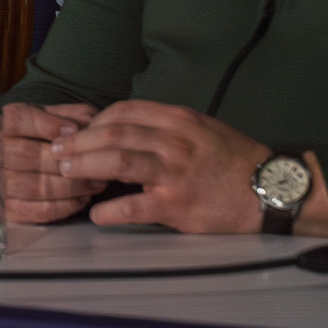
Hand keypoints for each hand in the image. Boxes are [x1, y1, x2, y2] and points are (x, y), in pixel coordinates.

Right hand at [0, 102, 102, 225]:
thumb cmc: (29, 137)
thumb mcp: (43, 117)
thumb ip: (66, 114)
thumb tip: (88, 120)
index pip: (18, 121)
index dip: (48, 125)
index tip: (74, 130)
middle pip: (28, 156)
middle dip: (66, 161)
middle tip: (95, 163)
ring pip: (36, 186)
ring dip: (71, 187)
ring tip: (94, 183)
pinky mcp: (7, 210)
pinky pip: (37, 211)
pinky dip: (64, 207)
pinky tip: (80, 199)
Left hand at [44, 100, 284, 235]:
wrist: (268, 188)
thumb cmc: (233, 160)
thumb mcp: (202, 128)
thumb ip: (166, 126)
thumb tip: (124, 128)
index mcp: (178, 120)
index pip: (124, 111)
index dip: (94, 121)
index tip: (78, 131)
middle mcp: (174, 141)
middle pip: (114, 133)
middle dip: (79, 141)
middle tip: (58, 150)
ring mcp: (175, 173)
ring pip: (118, 160)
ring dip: (85, 165)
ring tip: (66, 171)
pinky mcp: (176, 206)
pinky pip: (133, 207)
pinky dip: (109, 211)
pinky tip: (96, 215)